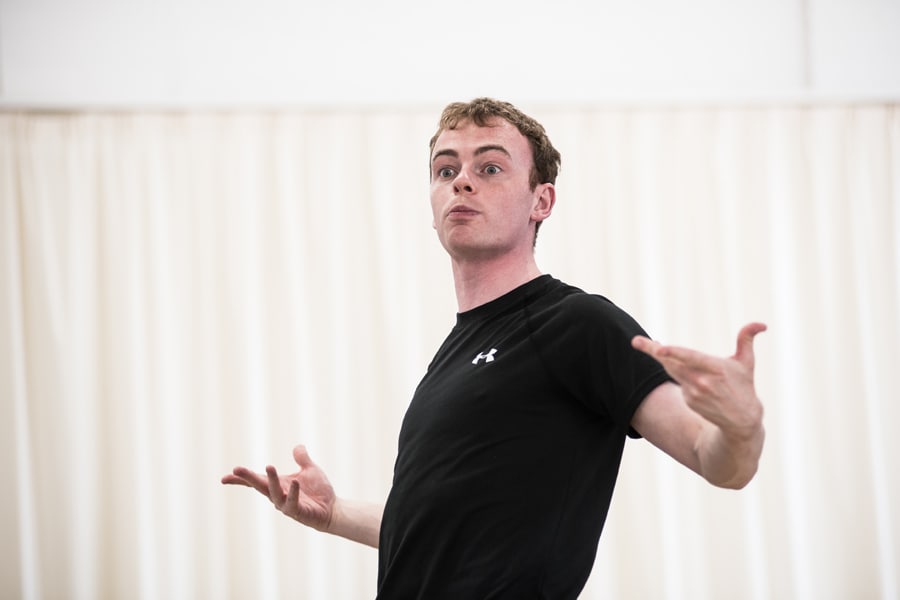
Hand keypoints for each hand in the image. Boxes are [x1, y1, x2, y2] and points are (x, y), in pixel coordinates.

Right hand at [222, 445, 335, 531]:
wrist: (333, 508)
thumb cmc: (318, 491)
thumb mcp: (310, 470)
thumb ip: (302, 459)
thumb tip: (297, 446)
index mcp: (279, 484)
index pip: (257, 481)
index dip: (241, 479)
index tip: (225, 477)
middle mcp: (279, 495)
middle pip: (260, 486)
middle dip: (248, 478)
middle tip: (236, 469)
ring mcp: (287, 505)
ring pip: (275, 493)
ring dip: (272, 481)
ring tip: (269, 467)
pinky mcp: (298, 512)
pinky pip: (293, 503)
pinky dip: (293, 493)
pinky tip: (295, 483)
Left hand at [632, 323, 766, 435]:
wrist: (742, 422)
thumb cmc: (744, 387)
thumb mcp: (747, 363)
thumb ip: (746, 340)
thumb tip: (762, 324)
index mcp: (716, 369)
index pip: (690, 358)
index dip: (674, 353)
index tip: (658, 348)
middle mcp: (702, 382)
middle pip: (672, 364)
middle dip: (653, 351)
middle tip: (635, 341)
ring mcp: (693, 393)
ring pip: (672, 371)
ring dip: (661, 358)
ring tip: (643, 344)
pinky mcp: (688, 401)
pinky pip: (678, 381)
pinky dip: (675, 371)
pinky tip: (677, 367)